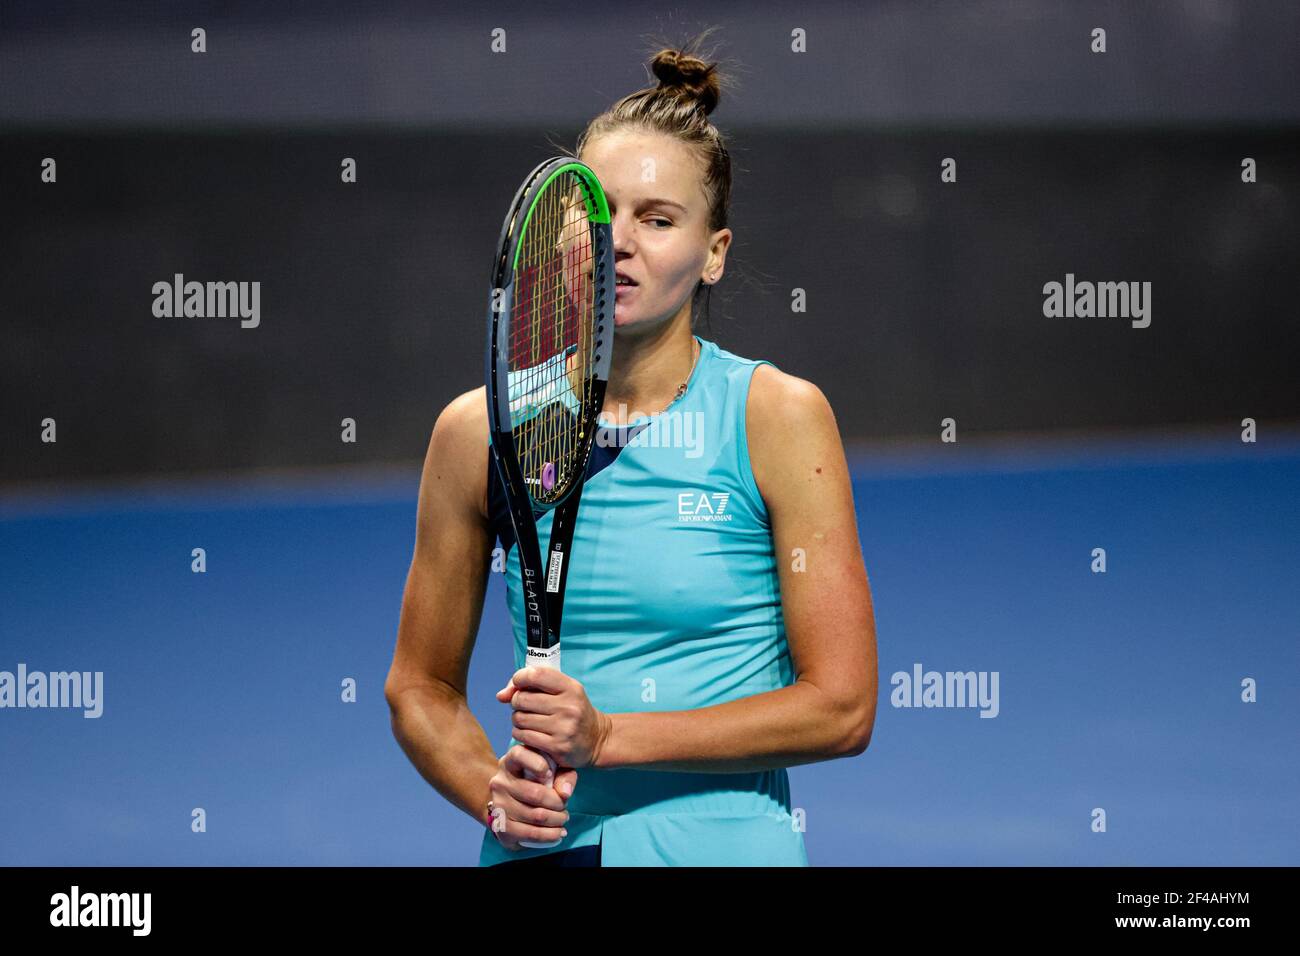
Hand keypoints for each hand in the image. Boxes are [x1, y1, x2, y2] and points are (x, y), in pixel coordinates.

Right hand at [486, 745, 577, 850]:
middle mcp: (500, 781)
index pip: (519, 754)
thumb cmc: (538, 780)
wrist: (513, 801)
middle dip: (557, 803)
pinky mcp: (501, 826)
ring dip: (556, 821)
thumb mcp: (553, 770)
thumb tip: (565, 793)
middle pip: (534, 793)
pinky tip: (558, 833)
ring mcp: (498, 804)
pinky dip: (549, 836)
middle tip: (564, 806)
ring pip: (535, 816)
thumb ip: (564, 775)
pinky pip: (529, 834)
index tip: (551, 774)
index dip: (539, 764)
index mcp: (510, 761)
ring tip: (563, 819)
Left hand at [497, 666, 611, 769]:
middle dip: (517, 702)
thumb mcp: (563, 691)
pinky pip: (523, 736)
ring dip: (517, 720)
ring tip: (527, 721)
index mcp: (571, 688)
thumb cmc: (573, 710)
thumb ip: (532, 686)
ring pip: (519, 719)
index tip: (518, 685)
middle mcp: (568, 706)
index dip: (519, 678)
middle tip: (524, 707)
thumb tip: (500, 695)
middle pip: (522, 698)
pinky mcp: (557, 747)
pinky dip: (520, 734)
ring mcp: (563, 728)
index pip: (535, 675)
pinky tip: (529, 733)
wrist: (597, 738)